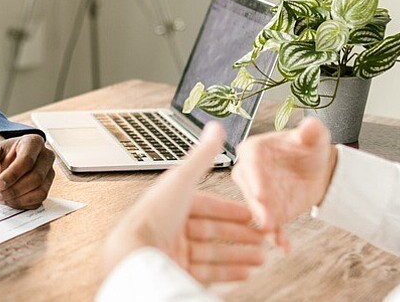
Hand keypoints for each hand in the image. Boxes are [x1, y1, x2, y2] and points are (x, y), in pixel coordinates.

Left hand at [0, 133, 55, 208]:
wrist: (4, 160)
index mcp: (33, 142)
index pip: (27, 160)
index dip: (12, 175)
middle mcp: (46, 156)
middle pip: (36, 177)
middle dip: (14, 189)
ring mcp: (48, 173)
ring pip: (40, 191)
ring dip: (18, 199)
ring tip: (1, 197)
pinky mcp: (47, 187)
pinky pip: (38, 200)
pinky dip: (22, 204)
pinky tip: (9, 200)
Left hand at [103, 123, 265, 283]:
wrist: (136, 255)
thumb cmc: (154, 216)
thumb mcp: (183, 179)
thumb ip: (202, 156)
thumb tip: (216, 127)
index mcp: (172, 204)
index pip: (207, 206)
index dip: (231, 210)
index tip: (252, 215)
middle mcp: (172, 227)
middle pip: (213, 231)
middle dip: (241, 235)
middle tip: (263, 238)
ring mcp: (175, 252)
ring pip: (214, 253)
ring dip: (240, 255)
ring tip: (262, 258)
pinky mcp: (177, 272)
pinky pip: (208, 273)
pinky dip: (229, 273)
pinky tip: (245, 273)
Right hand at [231, 117, 337, 251]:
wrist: (316, 169)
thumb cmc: (309, 148)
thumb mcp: (314, 137)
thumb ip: (311, 131)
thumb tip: (310, 126)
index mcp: (254, 150)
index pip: (250, 162)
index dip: (255, 178)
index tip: (261, 193)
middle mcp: (249, 173)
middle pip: (250, 190)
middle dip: (257, 206)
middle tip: (266, 219)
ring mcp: (257, 195)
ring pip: (257, 210)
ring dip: (265, 223)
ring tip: (274, 234)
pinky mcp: (268, 212)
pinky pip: (271, 225)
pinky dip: (277, 237)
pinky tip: (284, 247)